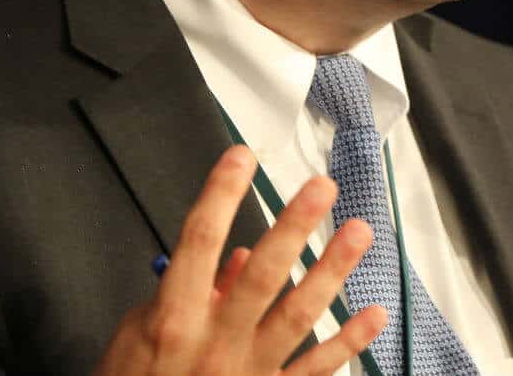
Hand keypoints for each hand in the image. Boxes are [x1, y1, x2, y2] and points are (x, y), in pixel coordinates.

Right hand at [94, 145, 385, 374]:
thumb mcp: (138, 335)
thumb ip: (189, 293)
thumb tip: (235, 257)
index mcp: (174, 318)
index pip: (199, 242)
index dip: (220, 194)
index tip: (240, 157)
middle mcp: (215, 343)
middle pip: (262, 274)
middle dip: (294, 227)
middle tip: (321, 188)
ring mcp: (247, 372)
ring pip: (299, 315)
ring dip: (332, 271)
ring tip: (358, 232)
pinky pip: (317, 368)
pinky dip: (349, 341)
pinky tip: (374, 313)